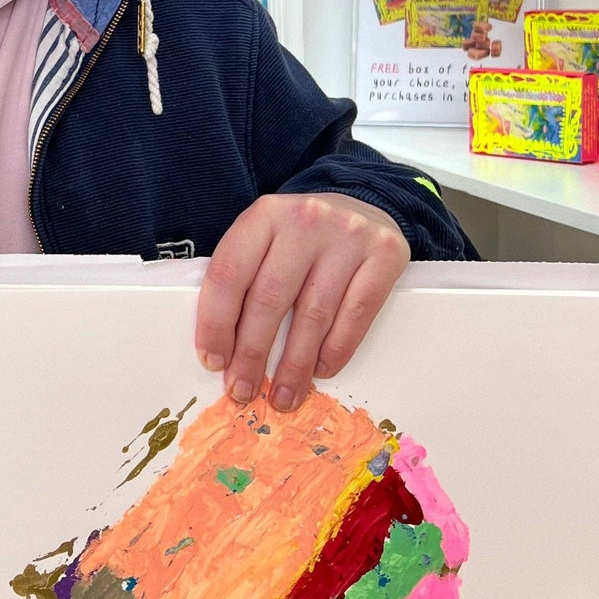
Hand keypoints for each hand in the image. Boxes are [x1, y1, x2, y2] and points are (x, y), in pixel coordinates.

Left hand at [194, 192, 409, 411]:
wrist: (363, 202)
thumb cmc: (300, 235)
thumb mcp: (265, 238)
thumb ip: (243, 277)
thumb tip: (223, 348)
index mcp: (264, 214)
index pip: (229, 274)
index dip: (215, 323)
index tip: (212, 361)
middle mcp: (305, 219)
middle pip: (269, 298)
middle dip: (251, 354)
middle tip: (242, 391)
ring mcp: (349, 236)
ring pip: (313, 314)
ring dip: (294, 364)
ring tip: (282, 396)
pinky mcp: (386, 254)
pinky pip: (357, 314)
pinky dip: (336, 349)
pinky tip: (321, 370)